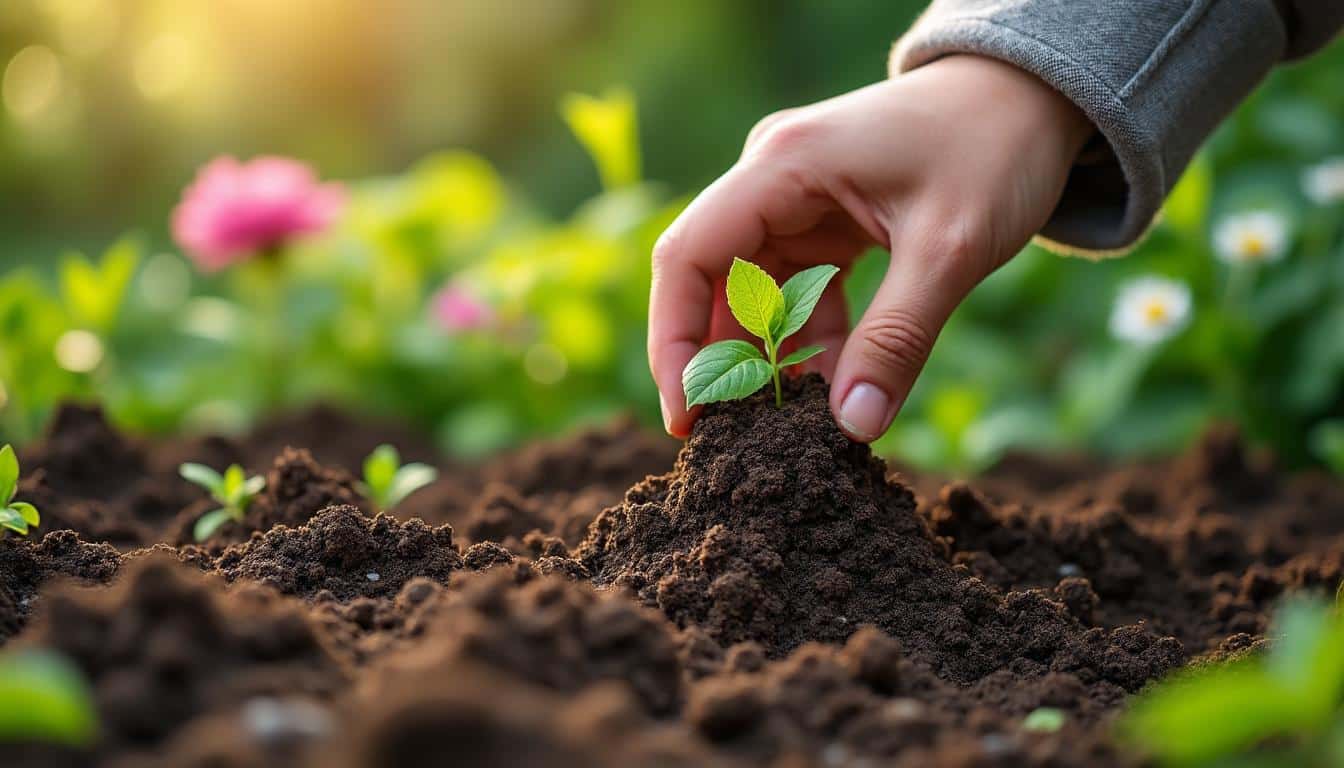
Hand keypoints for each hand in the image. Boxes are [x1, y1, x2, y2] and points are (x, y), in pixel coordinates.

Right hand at [649, 55, 1092, 440]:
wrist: (1035, 95)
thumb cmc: (996, 146)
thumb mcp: (951, 248)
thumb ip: (898, 338)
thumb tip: (854, 427)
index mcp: (783, 165)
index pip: (689, 258)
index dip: (675, 342)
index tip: (688, 417)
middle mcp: (773, 176)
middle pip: (712, 281)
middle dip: (724, 361)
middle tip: (740, 437)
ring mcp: (796, 198)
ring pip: (755, 294)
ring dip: (773, 356)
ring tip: (796, 422)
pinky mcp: (824, 218)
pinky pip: (796, 290)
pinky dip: (811, 339)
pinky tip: (838, 385)